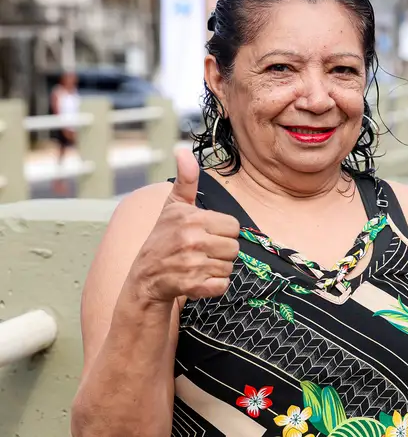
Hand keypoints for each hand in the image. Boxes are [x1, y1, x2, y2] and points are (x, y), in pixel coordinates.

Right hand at [129, 148, 239, 303]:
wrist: (144, 277)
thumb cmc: (163, 238)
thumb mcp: (173, 207)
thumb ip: (185, 180)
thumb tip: (183, 150)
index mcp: (191, 218)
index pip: (233, 226)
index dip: (222, 232)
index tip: (205, 234)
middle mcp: (191, 239)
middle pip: (234, 248)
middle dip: (221, 251)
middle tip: (200, 251)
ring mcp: (191, 264)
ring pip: (229, 267)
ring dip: (216, 269)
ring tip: (197, 265)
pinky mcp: (192, 286)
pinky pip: (222, 286)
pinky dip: (213, 286)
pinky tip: (197, 279)